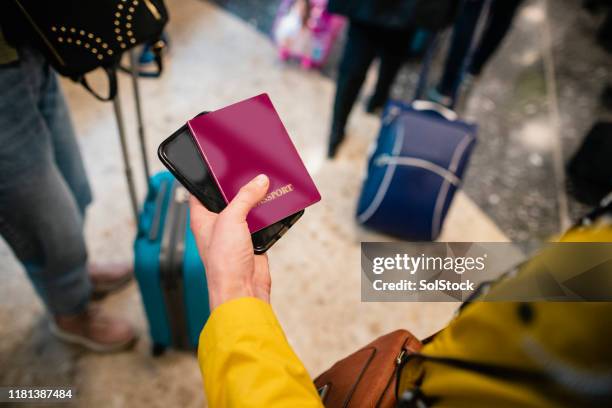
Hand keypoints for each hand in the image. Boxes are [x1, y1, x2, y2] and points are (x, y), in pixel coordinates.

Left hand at [189, 174, 271, 309]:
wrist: (242, 290)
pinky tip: (275, 204)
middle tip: (249, 170)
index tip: (218, 163)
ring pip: (248, 209)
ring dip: (257, 200)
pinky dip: (269, 214)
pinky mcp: (253, 240)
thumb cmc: (223, 262)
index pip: (200, 191)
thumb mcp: (231, 220)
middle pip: (229, 198)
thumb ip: (244, 197)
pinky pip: (262, 221)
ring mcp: (236, 233)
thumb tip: (258, 182)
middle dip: (240, 186)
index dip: (207, 177)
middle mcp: (218, 224)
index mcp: (202, 218)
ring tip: (266, 183)